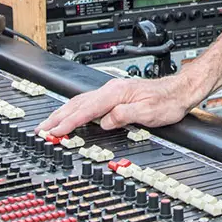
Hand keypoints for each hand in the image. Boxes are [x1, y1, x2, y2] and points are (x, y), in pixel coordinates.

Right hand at [39, 72, 202, 135]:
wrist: (180, 91)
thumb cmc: (168, 102)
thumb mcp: (149, 113)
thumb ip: (124, 116)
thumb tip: (105, 122)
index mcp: (116, 94)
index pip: (86, 110)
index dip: (68, 122)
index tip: (54, 132)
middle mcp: (111, 90)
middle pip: (77, 104)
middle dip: (57, 117)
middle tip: (41, 129)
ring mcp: (112, 91)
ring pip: (80, 102)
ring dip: (63, 113)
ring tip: (49, 124)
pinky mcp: (114, 95)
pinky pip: (88, 103)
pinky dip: (74, 110)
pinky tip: (70, 115)